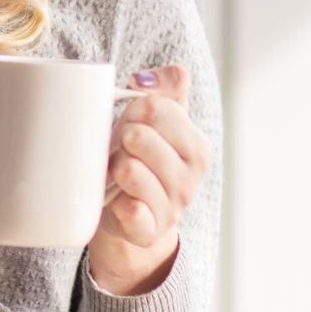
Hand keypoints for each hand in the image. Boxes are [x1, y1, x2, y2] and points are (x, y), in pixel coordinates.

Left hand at [88, 64, 208, 295]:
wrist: (130, 212)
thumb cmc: (142, 157)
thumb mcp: (160, 120)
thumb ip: (166, 86)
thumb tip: (143, 80)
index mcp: (197, 147)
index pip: (157, 108)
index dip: (132, 111)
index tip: (131, 123)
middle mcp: (191, 180)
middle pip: (139, 136)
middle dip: (120, 138)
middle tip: (121, 150)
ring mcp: (172, 208)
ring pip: (129, 169)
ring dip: (112, 167)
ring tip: (117, 174)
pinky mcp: (148, 231)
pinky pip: (128, 210)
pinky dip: (117, 203)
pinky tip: (119, 200)